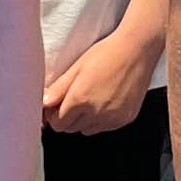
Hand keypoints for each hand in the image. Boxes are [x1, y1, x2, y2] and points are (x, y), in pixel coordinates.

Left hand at [42, 24, 156, 136]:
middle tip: (73, 100)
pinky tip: (105, 101)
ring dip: (84, 120)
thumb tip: (44, 103)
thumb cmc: (107, 54)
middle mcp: (97, 112)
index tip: (57, 106)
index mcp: (81, 98)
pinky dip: (101, 120)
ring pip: (87, 130)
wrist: (137, 50)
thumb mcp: (77, 68)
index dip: (54, 115)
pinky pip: (105, 127)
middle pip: (71, 128)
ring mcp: (113, 117)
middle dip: (68, 117)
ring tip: (91, 99)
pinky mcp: (125, 118)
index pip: (58, 123)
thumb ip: (59, 89)